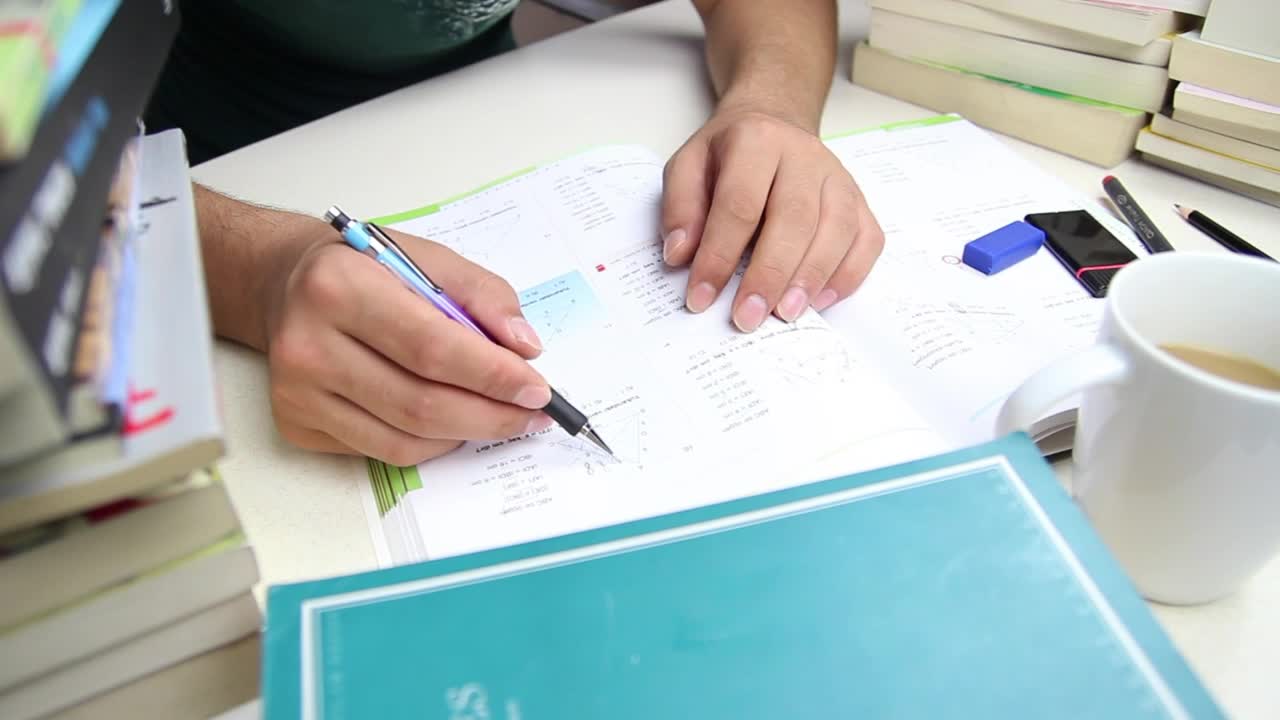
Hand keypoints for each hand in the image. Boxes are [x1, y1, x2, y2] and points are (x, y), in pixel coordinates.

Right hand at [259, 223, 552, 465]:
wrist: (283, 284)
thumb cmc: (362, 269)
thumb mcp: (425, 257)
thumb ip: (482, 294)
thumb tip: (524, 348)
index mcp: (339, 286)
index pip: (432, 347)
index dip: (492, 375)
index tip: (537, 388)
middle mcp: (307, 344)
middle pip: (421, 403)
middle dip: (491, 415)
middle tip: (533, 413)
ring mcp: (297, 393)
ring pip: (405, 439)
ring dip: (467, 433)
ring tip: (501, 417)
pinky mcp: (297, 425)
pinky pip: (384, 451)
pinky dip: (432, 443)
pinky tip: (452, 421)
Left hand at [660, 107, 884, 330]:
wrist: (773, 123)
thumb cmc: (727, 156)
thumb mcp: (687, 166)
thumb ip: (680, 208)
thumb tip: (680, 255)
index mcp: (756, 141)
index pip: (739, 205)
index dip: (718, 256)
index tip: (701, 298)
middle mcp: (804, 156)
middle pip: (794, 218)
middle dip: (770, 274)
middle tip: (748, 317)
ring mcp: (838, 177)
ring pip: (837, 229)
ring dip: (811, 278)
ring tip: (785, 314)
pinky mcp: (860, 199)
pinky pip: (867, 239)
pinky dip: (848, 274)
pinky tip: (820, 301)